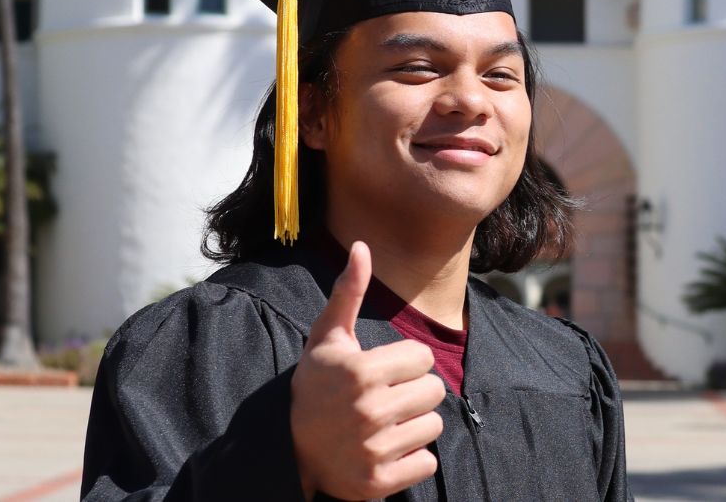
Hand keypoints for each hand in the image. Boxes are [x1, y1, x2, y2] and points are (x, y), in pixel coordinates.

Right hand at [291, 241, 445, 500]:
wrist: (289, 447)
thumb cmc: (316, 384)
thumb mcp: (328, 337)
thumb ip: (348, 292)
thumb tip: (361, 246)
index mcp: (361, 371)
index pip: (423, 357)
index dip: (405, 363)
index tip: (381, 372)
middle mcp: (368, 410)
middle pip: (435, 392)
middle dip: (415, 393)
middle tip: (386, 399)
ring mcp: (373, 449)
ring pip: (434, 427)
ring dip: (415, 426)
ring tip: (385, 425)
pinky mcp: (378, 482)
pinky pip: (427, 463)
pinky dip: (411, 460)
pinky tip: (386, 451)